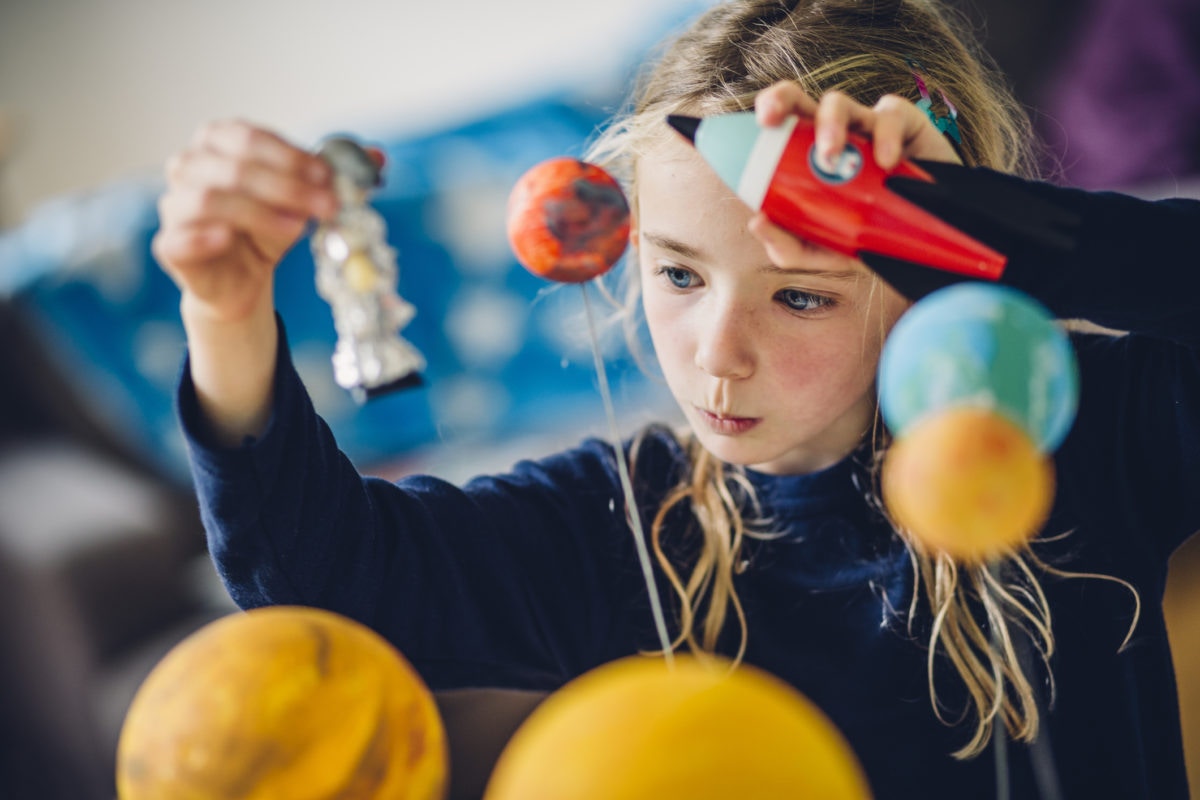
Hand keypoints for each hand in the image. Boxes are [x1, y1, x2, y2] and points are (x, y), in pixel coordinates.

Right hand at [153, 119, 337, 323]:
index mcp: (219, 142)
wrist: (243, 279)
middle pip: (235, 168)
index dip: (291, 157)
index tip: (329, 177)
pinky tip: (232, 239)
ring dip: (260, 212)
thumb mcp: (304, 200)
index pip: (251, 138)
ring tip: (296, 229)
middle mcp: (190, 167)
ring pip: (210, 199)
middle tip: (327, 206)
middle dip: (287, 186)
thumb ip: (334, 177)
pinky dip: (207, 236)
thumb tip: (378, 158)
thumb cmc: (268, 229)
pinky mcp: (170, 246)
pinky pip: (180, 237)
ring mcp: (175, 205)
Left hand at [746, 84, 977, 294]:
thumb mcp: (824, 251)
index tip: (745, 128)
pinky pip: (891, 116)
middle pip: (797, 99)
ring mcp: (867, 126)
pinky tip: (885, 162)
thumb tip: (758, 220)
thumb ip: (788, 245)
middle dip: (779, 99)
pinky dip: (886, 135)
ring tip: (831, 157)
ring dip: (829, 125)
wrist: (928, 245)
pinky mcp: (906, 124)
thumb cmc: (869, 237)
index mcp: (804, 156)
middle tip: (770, 119)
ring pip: (840, 103)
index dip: (755, 118)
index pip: (774, 128)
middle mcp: (831, 134)